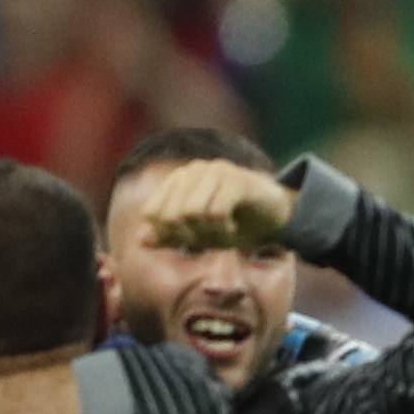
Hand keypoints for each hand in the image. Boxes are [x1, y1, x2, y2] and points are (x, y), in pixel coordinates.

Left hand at [142, 160, 296, 253]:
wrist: (273, 215)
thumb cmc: (232, 223)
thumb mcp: (195, 234)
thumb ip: (167, 235)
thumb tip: (140, 239)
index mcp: (179, 180)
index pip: (153, 212)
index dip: (166, 235)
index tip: (188, 243)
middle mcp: (194, 170)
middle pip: (172, 215)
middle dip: (188, 237)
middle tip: (208, 243)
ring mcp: (216, 171)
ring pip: (193, 213)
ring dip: (208, 235)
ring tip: (223, 236)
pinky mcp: (237, 180)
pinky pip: (216, 212)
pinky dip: (223, 231)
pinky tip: (233, 232)